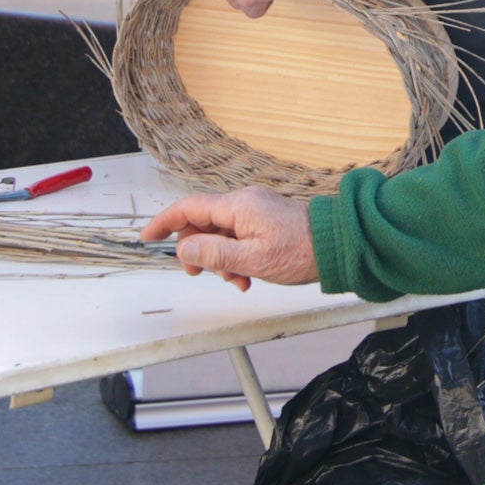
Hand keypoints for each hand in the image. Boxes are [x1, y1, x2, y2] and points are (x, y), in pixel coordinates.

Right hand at [145, 188, 317, 288]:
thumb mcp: (252, 259)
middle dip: (198, 251)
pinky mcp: (264, 222)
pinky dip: (235, 258)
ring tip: (236, 280)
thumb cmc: (301, 251)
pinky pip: (237, 237)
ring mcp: (254, 212)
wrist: (336, 246)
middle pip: (202, 223)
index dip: (164, 222)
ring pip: (220, 234)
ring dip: (220, 260)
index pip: (188, 208)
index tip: (149, 236)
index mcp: (237, 206)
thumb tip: (185, 249)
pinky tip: (246, 276)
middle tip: (200, 273)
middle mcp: (243, 203)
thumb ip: (215, 254)